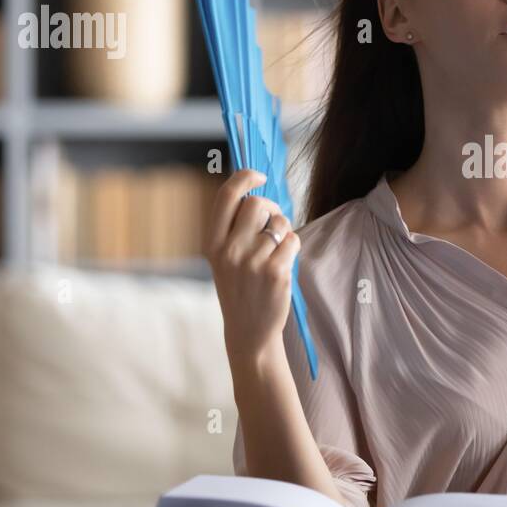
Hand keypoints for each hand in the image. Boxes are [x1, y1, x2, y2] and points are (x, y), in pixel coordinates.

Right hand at [203, 168, 300, 361]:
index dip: (244, 178)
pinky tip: (284, 262)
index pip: (226, 196)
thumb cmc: (240, 288)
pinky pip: (293, 239)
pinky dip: (293, 246)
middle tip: (272, 223)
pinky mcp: (276, 271)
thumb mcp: (224, 258)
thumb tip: (259, 194)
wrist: (249, 330)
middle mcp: (229, 250)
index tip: (259, 176)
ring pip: (279, 222)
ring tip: (276, 250)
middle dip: (270, 207)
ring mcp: (252, 261)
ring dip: (283, 230)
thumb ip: (234, 229)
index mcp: (212, 244)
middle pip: (257, 204)